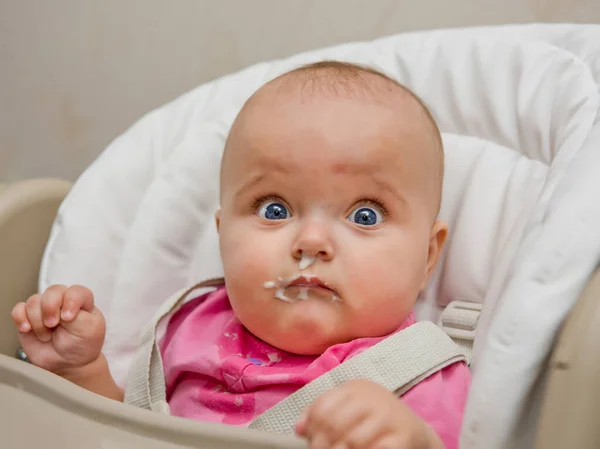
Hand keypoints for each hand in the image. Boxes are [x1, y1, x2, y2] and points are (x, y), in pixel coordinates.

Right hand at [11, 285, 105, 374]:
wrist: (67, 363)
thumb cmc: (82, 345)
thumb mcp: (90, 329)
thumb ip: (77, 315)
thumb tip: (58, 310)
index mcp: (81, 301)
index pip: (75, 291)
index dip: (70, 301)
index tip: (68, 318)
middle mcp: (62, 301)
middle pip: (52, 291)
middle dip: (51, 309)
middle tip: (53, 325)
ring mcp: (44, 309)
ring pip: (34, 301)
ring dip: (38, 321)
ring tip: (47, 335)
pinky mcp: (28, 318)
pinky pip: (18, 309)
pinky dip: (20, 318)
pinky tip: (27, 329)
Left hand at [296, 379, 443, 448]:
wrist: (415, 432)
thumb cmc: (374, 421)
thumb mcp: (349, 410)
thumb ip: (323, 414)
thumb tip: (299, 428)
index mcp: (356, 388)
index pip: (323, 406)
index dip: (312, 427)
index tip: (309, 441)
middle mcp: (373, 398)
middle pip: (334, 423)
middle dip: (321, 445)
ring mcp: (389, 417)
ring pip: (352, 441)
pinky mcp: (403, 437)